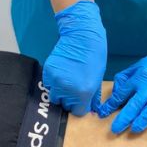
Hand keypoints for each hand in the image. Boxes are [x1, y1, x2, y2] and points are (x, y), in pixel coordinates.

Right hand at [42, 0, 106, 115]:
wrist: (81, 35)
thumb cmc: (94, 55)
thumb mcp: (98, 77)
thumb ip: (92, 95)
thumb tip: (91, 108)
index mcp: (84, 92)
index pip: (78, 111)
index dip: (80, 106)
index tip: (80, 100)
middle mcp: (68, 89)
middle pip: (65, 105)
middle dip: (69, 99)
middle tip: (74, 88)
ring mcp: (56, 80)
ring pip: (54, 96)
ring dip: (60, 92)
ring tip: (66, 80)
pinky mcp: (48, 71)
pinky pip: (49, 84)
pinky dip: (53, 82)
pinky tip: (61, 72)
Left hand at [97, 41, 146, 133]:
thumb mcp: (137, 66)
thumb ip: (125, 77)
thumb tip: (115, 92)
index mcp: (139, 77)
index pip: (123, 93)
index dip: (112, 104)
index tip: (103, 114)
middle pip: (137, 102)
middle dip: (125, 116)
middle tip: (116, 129)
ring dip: (144, 118)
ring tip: (135, 129)